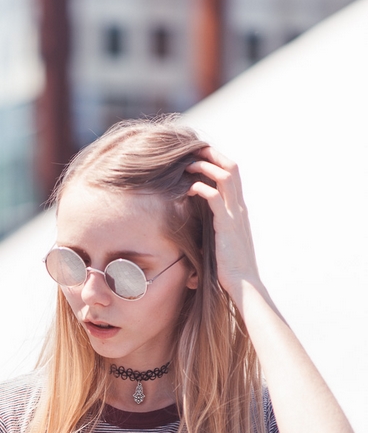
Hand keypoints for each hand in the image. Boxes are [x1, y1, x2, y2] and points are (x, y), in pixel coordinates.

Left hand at [186, 146, 261, 297]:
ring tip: (188, 164)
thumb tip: (196, 228)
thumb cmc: (230, 268)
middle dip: (213, 154)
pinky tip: (189, 188)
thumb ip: (213, 230)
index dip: (218, 161)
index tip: (200, 155)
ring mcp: (234, 215)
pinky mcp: (226, 225)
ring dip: (206, 166)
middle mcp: (239, 208)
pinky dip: (201, 188)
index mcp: (239, 210)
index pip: (233, 175)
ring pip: (225, 177)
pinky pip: (214, 198)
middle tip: (194, 149)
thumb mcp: (221, 243)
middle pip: (232, 168)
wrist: (243, 283)